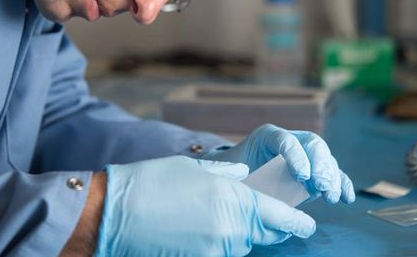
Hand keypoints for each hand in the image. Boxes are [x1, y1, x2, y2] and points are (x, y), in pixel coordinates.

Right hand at [95, 155, 315, 256]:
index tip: (306, 223)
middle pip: (263, 233)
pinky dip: (217, 242)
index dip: (297, 221)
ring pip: (241, 244)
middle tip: (256, 214)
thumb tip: (244, 175)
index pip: (280, 216)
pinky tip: (196, 229)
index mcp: (234, 199)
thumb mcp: (192, 169)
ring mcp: (216, 252)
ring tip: (210, 216)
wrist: (111, 215)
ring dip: (237, 233)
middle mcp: (231, 230)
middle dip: (265, 225)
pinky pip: (220, 253)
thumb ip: (225, 173)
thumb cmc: (149, 183)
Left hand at [203, 124, 354, 203]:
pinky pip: (332, 172)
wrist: (241, 173)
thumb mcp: (233, 170)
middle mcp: (291, 139)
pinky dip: (341, 183)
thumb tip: (250, 183)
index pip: (285, 140)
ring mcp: (305, 152)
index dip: (296, 156)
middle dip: (320, 166)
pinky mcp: (315, 168)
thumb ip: (240, 174)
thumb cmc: (236, 171)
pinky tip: (346, 197)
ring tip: (331, 197)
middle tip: (322, 187)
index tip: (302, 176)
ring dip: (332, 177)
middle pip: (312, 144)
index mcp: (267, 136)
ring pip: (325, 158)